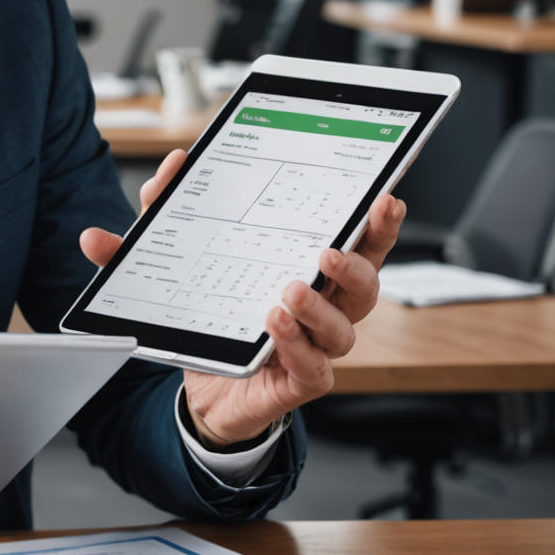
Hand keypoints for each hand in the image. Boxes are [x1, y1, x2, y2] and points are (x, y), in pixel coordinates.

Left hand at [80, 149, 406, 446]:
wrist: (202, 386)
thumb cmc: (212, 314)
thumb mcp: (184, 256)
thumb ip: (171, 212)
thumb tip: (170, 168)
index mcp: (312, 272)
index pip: (357, 245)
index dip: (378, 226)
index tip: (384, 200)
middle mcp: (325, 308)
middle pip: (365, 285)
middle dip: (358, 265)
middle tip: (330, 252)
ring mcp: (315, 346)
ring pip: (342, 329)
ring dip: (320, 309)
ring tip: (292, 291)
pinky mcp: (299, 380)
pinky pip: (313, 367)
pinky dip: (298, 347)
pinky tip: (277, 325)